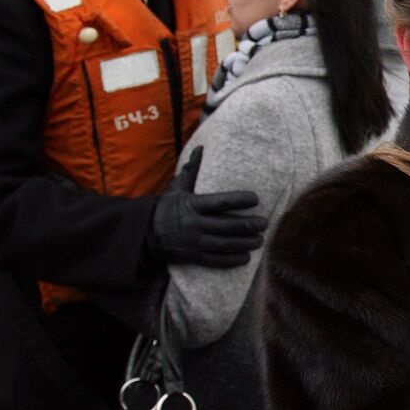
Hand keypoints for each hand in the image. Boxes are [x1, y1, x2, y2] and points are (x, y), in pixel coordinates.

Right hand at [148, 146, 267, 267]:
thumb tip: (200, 148)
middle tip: (264, 223)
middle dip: (249, 225)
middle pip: (227, 225)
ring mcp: (195, 242)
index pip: (220, 202)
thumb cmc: (166, 208)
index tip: (256, 199)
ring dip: (245, 243)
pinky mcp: (194, 257)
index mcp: (192, 205)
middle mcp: (195, 224)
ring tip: (260, 240)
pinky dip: (232, 260)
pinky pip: (216, 260)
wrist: (145, 234)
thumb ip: (192, 171)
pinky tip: (246, 257)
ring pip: (225, 244)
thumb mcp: (177, 189)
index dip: (239, 200)